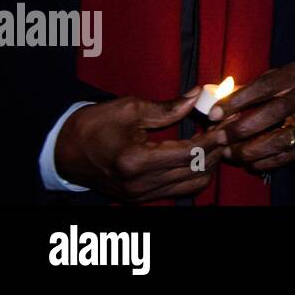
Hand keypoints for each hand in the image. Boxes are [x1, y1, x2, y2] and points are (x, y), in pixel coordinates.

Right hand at [53, 88, 230, 202]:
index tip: (229, 121)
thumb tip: (200, 96)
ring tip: (218, 139)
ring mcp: (141, 195)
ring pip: (193, 184)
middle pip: (197, 169)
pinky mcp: (141, 198)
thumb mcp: (130, 109)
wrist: (64, 151)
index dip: (215, 137)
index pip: (191, 152)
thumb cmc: (94, 125)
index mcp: (136, 161)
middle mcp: (140, 183)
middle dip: (218, 148)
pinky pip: (181, 189)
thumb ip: (168, 107)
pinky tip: (203, 153)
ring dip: (211, 162)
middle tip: (229, 126)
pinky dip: (197, 172)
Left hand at [208, 59, 294, 171]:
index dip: (238, 100)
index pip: (264, 87)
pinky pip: (288, 156)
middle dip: (242, 128)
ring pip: (280, 139)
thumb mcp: (281, 74)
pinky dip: (265, 162)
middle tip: (219, 137)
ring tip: (231, 153)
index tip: (215, 113)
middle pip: (273, 113)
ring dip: (251, 150)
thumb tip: (220, 100)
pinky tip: (249, 162)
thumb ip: (253, 86)